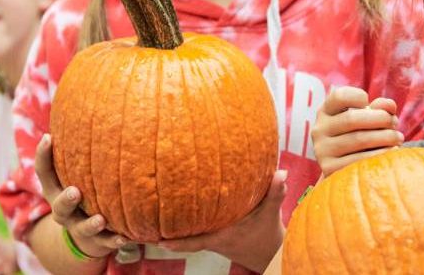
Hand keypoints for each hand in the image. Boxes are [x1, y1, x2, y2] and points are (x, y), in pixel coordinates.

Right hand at [35, 133, 129, 258]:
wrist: (90, 233)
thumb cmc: (87, 188)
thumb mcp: (80, 168)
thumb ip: (85, 144)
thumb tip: (97, 98)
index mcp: (57, 188)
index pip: (44, 172)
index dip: (43, 156)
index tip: (49, 137)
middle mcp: (64, 209)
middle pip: (58, 205)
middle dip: (65, 199)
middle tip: (75, 191)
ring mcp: (79, 226)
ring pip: (81, 227)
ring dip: (90, 223)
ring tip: (101, 219)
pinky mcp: (97, 241)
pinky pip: (105, 243)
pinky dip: (114, 240)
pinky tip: (126, 237)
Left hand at [157, 169, 288, 271]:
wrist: (269, 252)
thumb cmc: (267, 232)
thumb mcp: (271, 212)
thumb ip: (275, 192)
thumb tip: (281, 172)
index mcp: (222, 235)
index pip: (196, 241)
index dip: (178, 242)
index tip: (159, 241)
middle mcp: (212, 239)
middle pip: (184, 239)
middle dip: (164, 233)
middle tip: (142, 224)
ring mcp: (210, 239)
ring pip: (186, 235)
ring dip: (169, 229)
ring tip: (147, 218)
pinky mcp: (211, 236)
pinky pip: (192, 233)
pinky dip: (180, 227)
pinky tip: (167, 215)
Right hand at [311, 87, 402, 176]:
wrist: (347, 170)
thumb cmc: (360, 137)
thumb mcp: (367, 119)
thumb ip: (379, 108)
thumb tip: (389, 106)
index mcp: (326, 112)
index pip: (339, 96)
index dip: (358, 96)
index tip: (370, 104)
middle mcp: (319, 129)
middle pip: (351, 118)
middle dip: (380, 119)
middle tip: (395, 123)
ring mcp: (322, 150)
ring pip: (358, 139)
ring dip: (385, 137)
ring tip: (398, 138)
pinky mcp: (329, 168)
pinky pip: (360, 160)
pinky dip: (381, 154)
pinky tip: (392, 152)